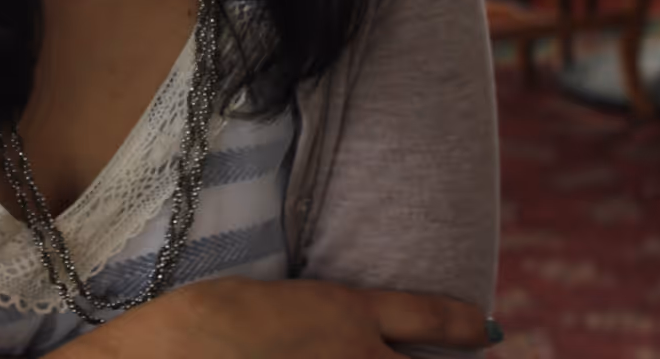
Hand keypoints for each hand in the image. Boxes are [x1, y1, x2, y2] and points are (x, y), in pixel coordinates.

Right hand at [63, 276, 493, 357]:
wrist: (174, 355)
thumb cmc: (206, 322)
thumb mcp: (273, 306)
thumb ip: (324, 321)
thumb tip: (352, 332)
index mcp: (345, 312)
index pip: (427, 315)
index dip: (461, 324)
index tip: (484, 329)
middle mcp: (360, 356)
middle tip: (415, 356)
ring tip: (340, 356)